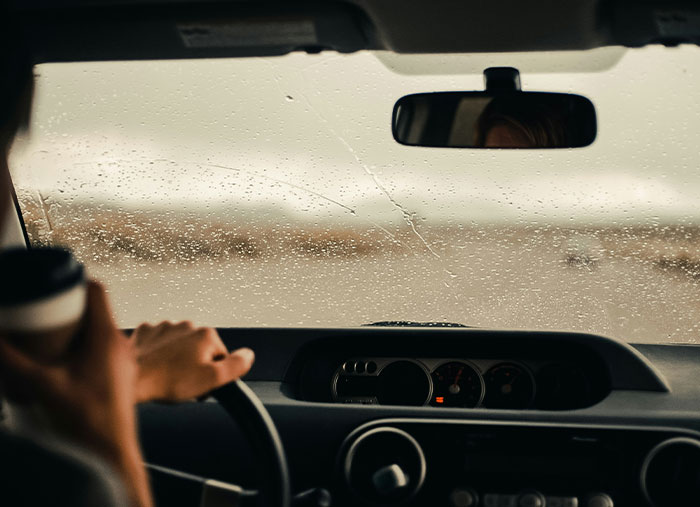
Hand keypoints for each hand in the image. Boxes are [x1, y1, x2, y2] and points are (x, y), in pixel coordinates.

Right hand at [0, 281, 151, 506]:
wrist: (110, 452)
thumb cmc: (84, 419)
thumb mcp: (40, 385)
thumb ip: (10, 360)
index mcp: (106, 336)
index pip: (97, 291)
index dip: (74, 281)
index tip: (52, 284)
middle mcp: (120, 343)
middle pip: (96, 309)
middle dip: (68, 306)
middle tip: (42, 308)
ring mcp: (123, 359)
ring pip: (100, 330)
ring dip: (76, 327)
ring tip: (48, 332)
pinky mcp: (121, 374)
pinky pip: (103, 348)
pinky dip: (83, 345)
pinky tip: (63, 358)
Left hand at [131, 321, 253, 402]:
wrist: (130, 379)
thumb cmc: (170, 381)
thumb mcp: (212, 379)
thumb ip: (236, 366)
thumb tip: (249, 355)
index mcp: (207, 334)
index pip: (221, 357)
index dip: (212, 375)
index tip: (199, 386)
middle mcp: (187, 324)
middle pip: (200, 349)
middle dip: (194, 365)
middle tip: (182, 383)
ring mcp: (164, 326)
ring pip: (179, 344)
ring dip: (176, 358)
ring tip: (165, 376)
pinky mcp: (145, 331)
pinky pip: (158, 342)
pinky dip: (157, 352)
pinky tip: (153, 365)